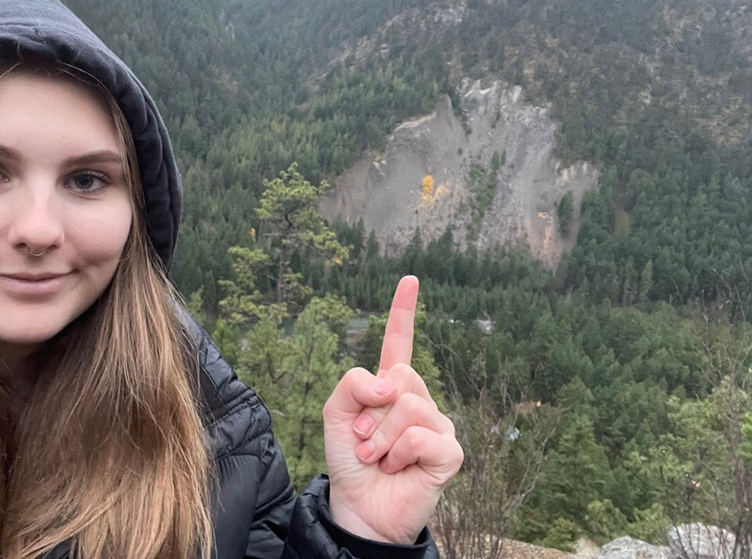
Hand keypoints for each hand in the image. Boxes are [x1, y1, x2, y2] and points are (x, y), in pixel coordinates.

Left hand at [323, 275, 463, 544]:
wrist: (358, 506)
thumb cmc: (349, 460)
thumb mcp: (335, 414)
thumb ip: (352, 384)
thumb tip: (390, 383)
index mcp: (390, 386)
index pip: (399, 342)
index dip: (403, 311)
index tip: (410, 279)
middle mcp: (418, 399)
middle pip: (399, 376)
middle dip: (370, 411)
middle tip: (364, 440)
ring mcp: (437, 424)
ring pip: (407, 406)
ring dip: (379, 437)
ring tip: (377, 458)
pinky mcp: (449, 451)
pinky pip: (422, 435)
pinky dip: (398, 453)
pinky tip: (397, 467)